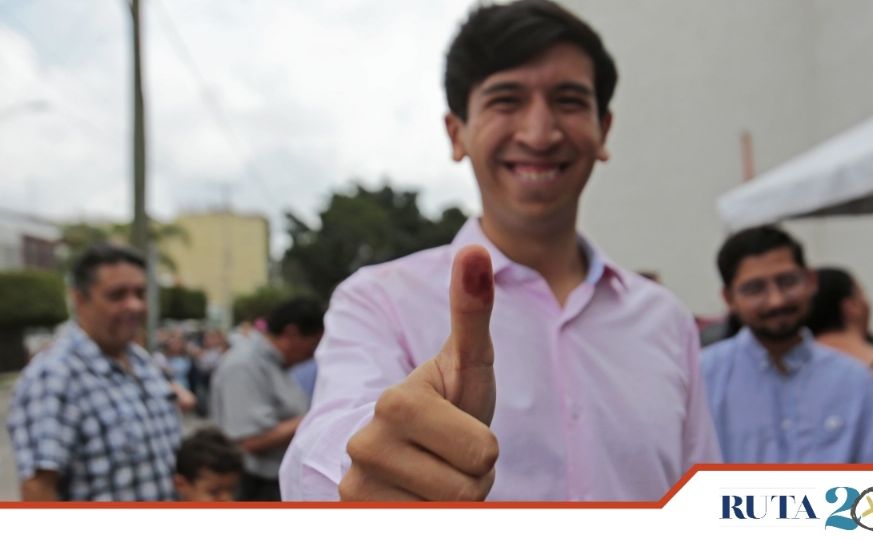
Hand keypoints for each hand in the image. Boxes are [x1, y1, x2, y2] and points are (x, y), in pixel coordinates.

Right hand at [339, 245, 497, 500]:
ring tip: (433, 473)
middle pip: (468, 489)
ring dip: (454, 498)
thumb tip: (476, 249)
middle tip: (447, 454)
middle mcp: (363, 446)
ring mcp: (356, 488)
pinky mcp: (356, 513)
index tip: (458, 429)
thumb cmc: (446, 399)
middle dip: (472, 475)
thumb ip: (472, 310)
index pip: (484, 455)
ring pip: (451, 512)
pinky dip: (433, 516)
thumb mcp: (468, 360)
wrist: (404, 446)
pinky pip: (430, 526)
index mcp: (394, 403)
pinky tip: (416, 497)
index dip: (484, 446)